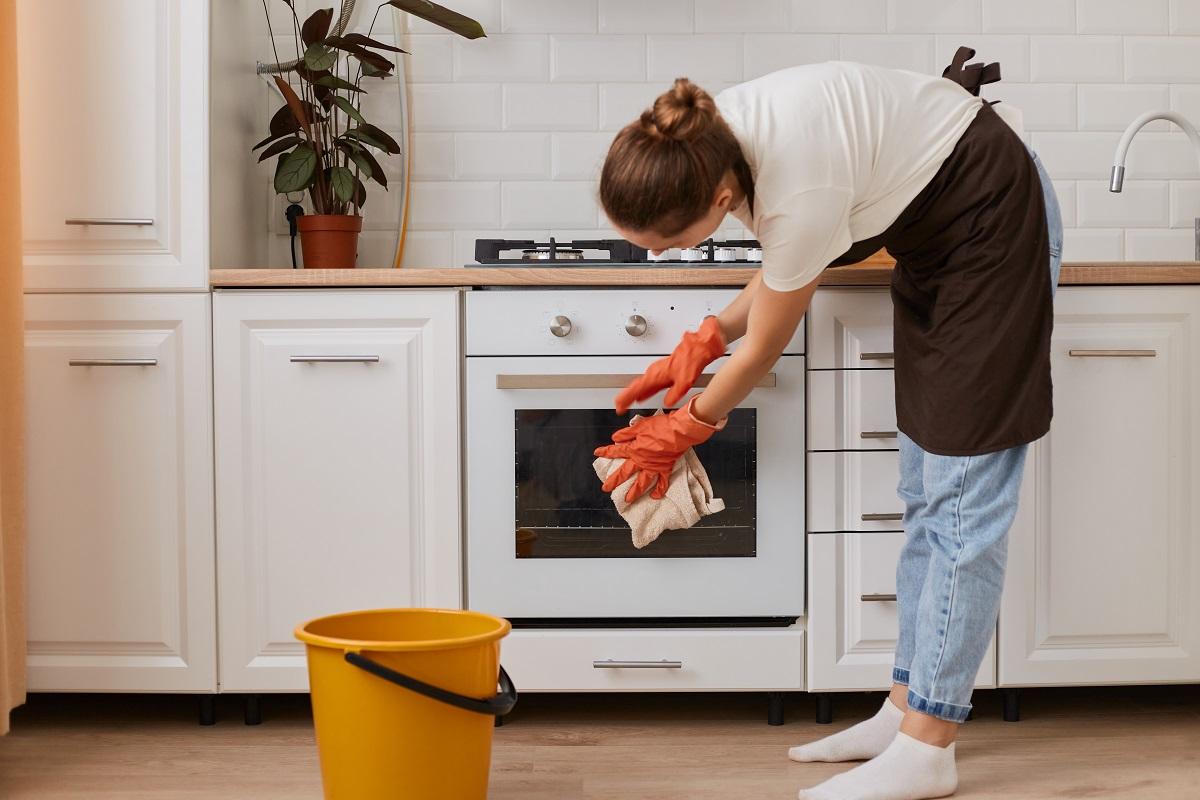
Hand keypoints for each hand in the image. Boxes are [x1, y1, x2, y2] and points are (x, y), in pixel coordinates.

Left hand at [594, 397, 725, 502]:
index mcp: (634, 449)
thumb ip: (626, 434)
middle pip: (624, 472)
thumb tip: (615, 438)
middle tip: (606, 488)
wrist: (678, 432)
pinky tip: (654, 496)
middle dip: (614, 481)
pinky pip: (662, 483)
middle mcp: (641, 461)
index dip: (606, 452)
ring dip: (634, 492)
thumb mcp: (640, 426)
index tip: (597, 453)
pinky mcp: (665, 469)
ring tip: (627, 499)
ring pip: (641, 482)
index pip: (616, 451)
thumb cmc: (661, 427)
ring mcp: (653, 467)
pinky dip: (659, 490)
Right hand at [614, 316, 725, 413]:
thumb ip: (674, 394)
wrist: (698, 348)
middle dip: (626, 397)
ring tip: (628, 402)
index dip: (626, 398)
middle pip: (635, 387)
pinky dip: (643, 390)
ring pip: (641, 384)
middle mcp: (654, 372)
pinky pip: (649, 382)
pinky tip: (644, 395)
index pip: (635, 389)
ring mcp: (657, 371)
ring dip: (634, 393)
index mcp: (655, 375)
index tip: (619, 406)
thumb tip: (668, 402)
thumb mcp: (684, 382)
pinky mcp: (662, 371)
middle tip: (619, 405)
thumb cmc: (690, 359)